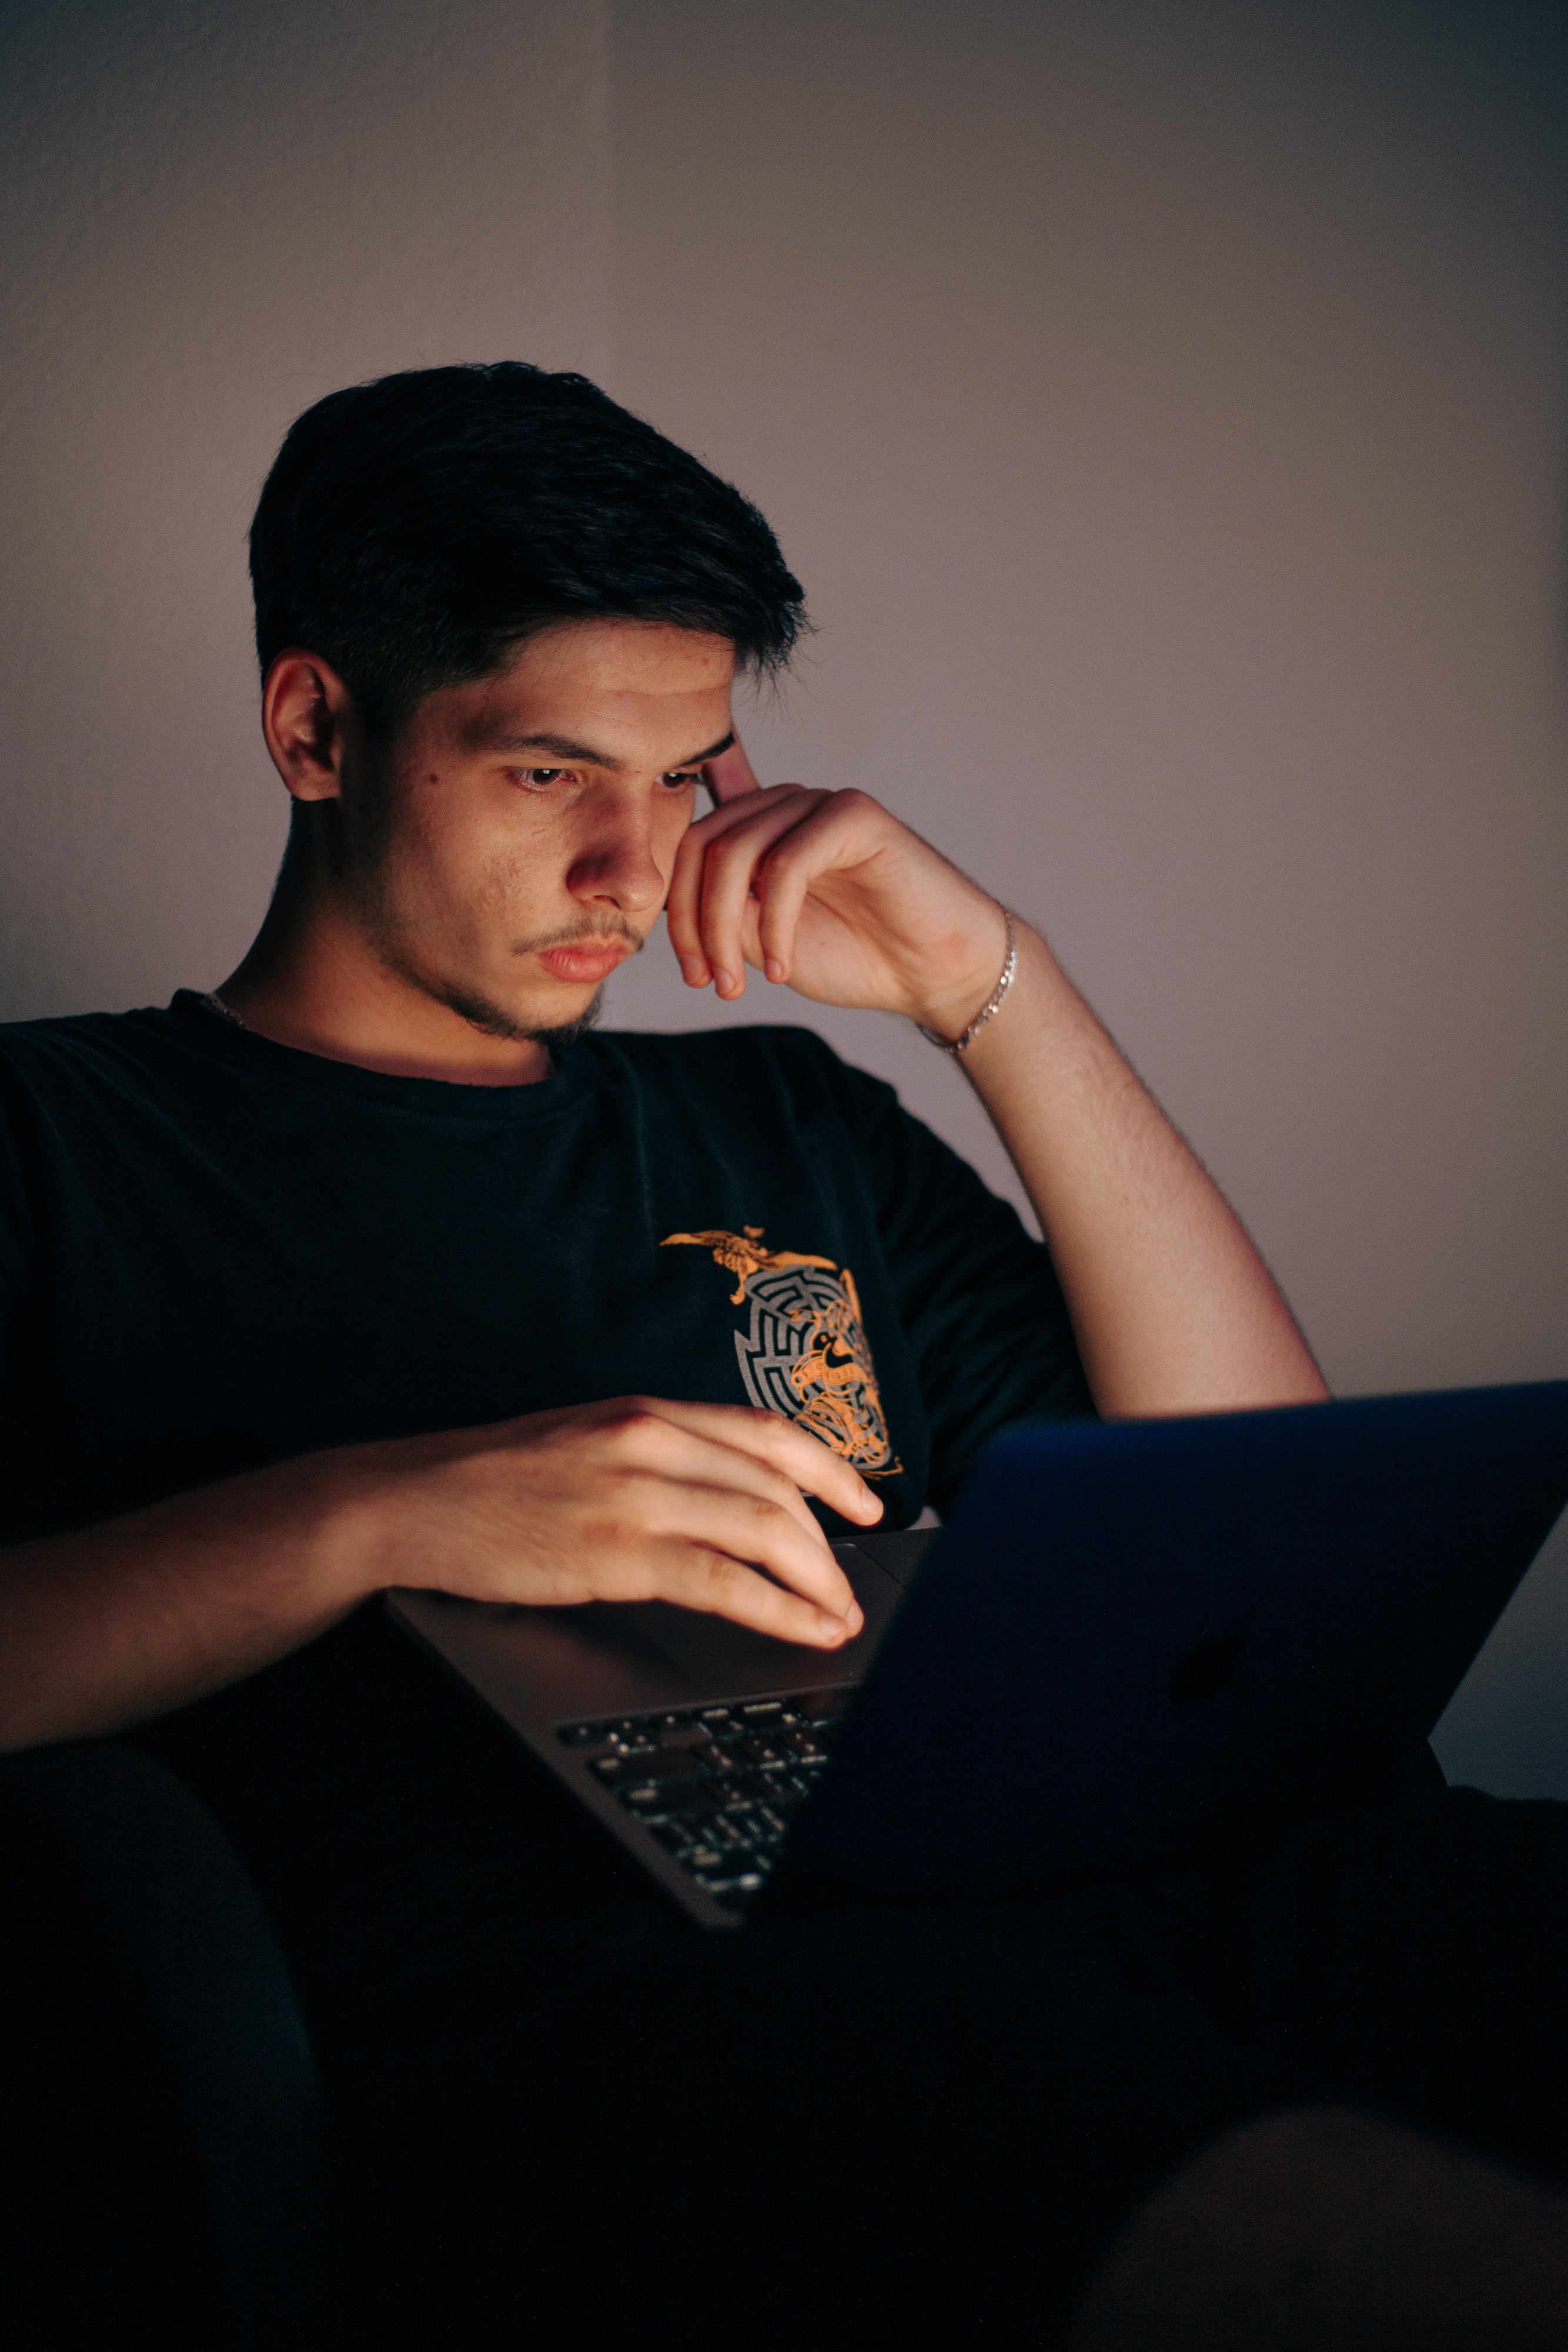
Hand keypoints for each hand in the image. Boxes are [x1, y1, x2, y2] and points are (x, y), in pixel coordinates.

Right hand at [370, 1395, 882, 1646]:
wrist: (412, 1502)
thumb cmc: (492, 1481)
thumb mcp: (586, 1442)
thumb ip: (654, 1456)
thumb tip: (721, 1494)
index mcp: (647, 1412)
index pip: (768, 1432)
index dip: (832, 1470)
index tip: (868, 1503)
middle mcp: (652, 1441)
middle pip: (778, 1486)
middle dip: (830, 1543)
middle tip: (852, 1584)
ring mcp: (636, 1494)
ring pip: (766, 1530)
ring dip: (818, 1580)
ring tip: (840, 1615)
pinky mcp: (617, 1551)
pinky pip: (725, 1581)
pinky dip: (779, 1609)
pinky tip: (802, 1628)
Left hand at [665, 738, 1010, 1037]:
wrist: (936, 973)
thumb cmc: (859, 957)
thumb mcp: (764, 943)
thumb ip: (722, 916)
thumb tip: (673, 908)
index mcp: (761, 831)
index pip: (691, 851)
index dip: (677, 915)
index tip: (694, 977)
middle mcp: (786, 807)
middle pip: (704, 845)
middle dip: (694, 923)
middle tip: (711, 982)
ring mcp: (819, 804)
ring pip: (736, 852)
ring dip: (724, 929)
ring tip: (742, 983)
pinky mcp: (855, 815)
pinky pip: (787, 863)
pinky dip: (774, 923)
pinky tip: (783, 966)